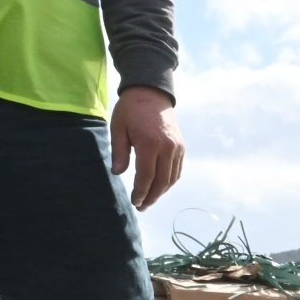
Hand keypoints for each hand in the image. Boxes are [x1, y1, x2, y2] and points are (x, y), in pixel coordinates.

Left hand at [111, 87, 183, 211]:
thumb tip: (118, 173)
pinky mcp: (181, 147)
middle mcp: (167, 148)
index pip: (146, 176)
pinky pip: (177, 170)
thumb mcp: (118, 128)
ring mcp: (177, 148)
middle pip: (162, 181)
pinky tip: (160, 186)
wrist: (152, 93)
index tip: (134, 201)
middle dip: (151, 196)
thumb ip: (119, 152)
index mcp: (150, 143)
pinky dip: (169, 182)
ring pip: (172, 178)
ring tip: (150, 199)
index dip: (140, 192)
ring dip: (161, 192)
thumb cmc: (131, 110)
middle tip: (142, 207)